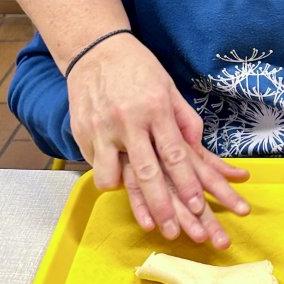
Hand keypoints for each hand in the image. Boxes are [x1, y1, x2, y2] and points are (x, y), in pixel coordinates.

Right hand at [66, 32, 249, 241]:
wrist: (94, 51)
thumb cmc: (138, 70)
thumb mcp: (169, 88)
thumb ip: (185, 120)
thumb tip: (200, 147)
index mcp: (155, 109)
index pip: (174, 153)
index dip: (186, 183)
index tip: (197, 207)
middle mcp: (129, 121)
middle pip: (147, 172)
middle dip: (163, 206)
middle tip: (175, 232)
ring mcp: (103, 130)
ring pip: (114, 175)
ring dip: (131, 201)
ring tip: (150, 221)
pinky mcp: (83, 134)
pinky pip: (97, 166)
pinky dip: (109, 180)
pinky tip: (120, 189)